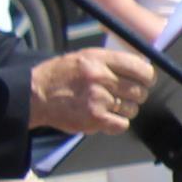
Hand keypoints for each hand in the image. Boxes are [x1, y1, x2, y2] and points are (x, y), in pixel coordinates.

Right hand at [28, 48, 153, 135]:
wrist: (33, 94)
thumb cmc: (61, 76)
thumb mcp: (86, 57)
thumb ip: (113, 62)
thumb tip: (144, 70)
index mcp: (100, 59)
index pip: (142, 68)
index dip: (147, 77)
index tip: (145, 81)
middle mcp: (100, 77)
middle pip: (140, 91)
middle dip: (134, 95)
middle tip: (119, 95)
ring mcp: (98, 98)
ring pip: (132, 109)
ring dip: (123, 110)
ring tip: (104, 105)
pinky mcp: (94, 118)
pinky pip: (122, 124)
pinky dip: (115, 123)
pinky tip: (103, 117)